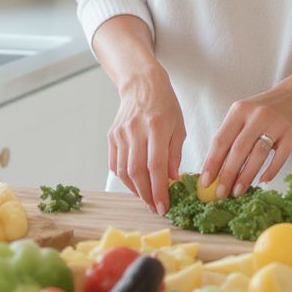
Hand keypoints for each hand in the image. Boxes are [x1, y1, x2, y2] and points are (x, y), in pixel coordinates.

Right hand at [108, 66, 185, 215]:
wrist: (141, 84)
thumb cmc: (165, 104)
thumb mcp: (179, 126)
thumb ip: (175, 154)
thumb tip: (172, 180)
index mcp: (157, 126)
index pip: (156, 165)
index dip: (159, 190)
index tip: (164, 207)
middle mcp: (136, 130)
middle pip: (137, 171)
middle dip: (147, 195)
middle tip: (155, 208)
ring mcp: (121, 133)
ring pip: (124, 171)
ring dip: (135, 190)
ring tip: (147, 198)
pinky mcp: (112, 136)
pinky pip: (115, 163)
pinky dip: (124, 178)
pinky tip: (135, 184)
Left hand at [201, 72, 291, 197]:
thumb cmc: (267, 109)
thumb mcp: (247, 113)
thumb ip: (233, 135)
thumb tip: (216, 167)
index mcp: (239, 110)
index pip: (221, 139)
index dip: (212, 162)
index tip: (205, 181)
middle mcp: (256, 115)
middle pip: (238, 150)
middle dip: (227, 174)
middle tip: (220, 194)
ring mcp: (276, 124)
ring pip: (257, 154)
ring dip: (246, 176)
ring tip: (237, 192)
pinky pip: (279, 156)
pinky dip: (270, 171)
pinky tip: (262, 181)